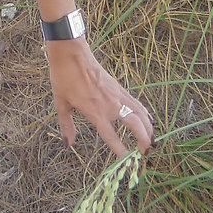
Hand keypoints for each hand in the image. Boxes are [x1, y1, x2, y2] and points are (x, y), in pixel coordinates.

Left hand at [47, 37, 154, 156]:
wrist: (71, 53)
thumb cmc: (63, 78)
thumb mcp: (61, 104)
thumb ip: (67, 126)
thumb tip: (68, 144)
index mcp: (95, 112)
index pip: (111, 135)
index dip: (120, 149)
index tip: (128, 159)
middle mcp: (110, 105)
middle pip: (134, 124)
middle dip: (143, 139)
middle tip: (146, 153)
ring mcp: (117, 95)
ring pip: (140, 113)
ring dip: (148, 127)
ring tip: (152, 140)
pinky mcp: (119, 87)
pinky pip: (136, 103)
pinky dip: (144, 113)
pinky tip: (148, 119)